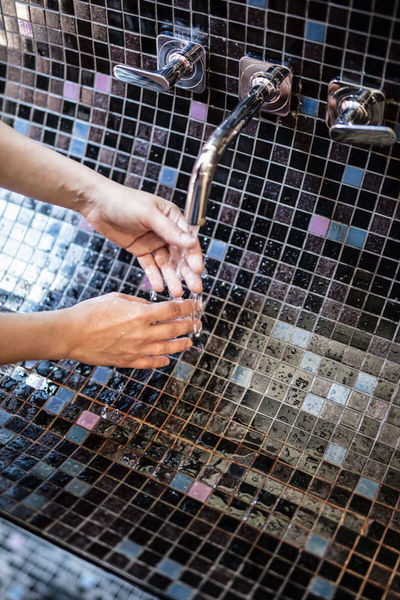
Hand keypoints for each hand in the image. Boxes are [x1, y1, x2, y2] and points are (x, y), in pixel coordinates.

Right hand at [61, 293, 198, 367]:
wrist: (71, 334)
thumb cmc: (91, 312)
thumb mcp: (117, 298)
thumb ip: (138, 303)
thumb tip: (152, 307)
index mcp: (141, 314)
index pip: (172, 310)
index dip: (185, 307)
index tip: (192, 305)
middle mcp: (143, 333)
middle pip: (174, 329)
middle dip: (188, 325)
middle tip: (196, 323)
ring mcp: (136, 350)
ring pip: (167, 348)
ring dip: (180, 344)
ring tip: (189, 342)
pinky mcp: (127, 361)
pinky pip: (149, 363)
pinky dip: (161, 362)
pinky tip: (167, 359)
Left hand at [82, 179, 202, 296]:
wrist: (96, 203)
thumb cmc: (124, 201)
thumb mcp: (149, 215)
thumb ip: (170, 230)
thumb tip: (191, 242)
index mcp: (172, 217)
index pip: (187, 239)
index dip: (193, 256)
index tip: (197, 270)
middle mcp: (165, 230)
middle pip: (179, 254)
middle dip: (187, 272)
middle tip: (195, 288)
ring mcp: (152, 241)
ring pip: (165, 263)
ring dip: (172, 277)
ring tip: (177, 293)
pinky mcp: (140, 249)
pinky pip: (149, 265)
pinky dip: (154, 276)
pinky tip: (159, 287)